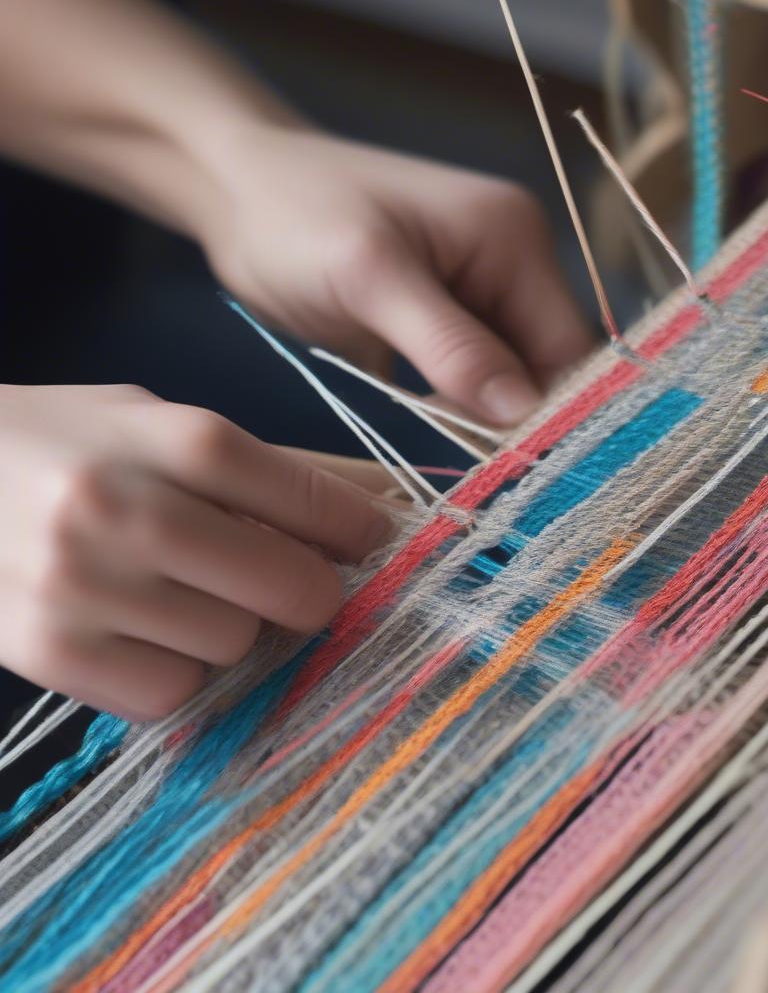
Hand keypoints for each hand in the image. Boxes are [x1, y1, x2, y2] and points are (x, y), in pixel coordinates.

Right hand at [0, 384, 391, 719]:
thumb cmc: (60, 443)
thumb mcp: (154, 422)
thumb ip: (258, 468)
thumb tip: (373, 510)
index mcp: (172, 439)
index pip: (310, 498)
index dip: (360, 530)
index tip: (374, 542)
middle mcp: (131, 510)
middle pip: (291, 589)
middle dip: (312, 594)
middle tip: (297, 586)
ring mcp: (83, 587)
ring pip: (235, 646)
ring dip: (233, 629)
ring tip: (186, 595)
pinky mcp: (46, 653)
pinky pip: (171, 693)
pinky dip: (177, 669)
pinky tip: (146, 631)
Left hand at [199, 127, 594, 426]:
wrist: (236, 188)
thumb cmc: (296, 216)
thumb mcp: (372, 280)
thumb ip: (451, 345)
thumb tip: (523, 412)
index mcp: (514, 238)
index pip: (566, 346)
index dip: (550, 409)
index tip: (512, 467)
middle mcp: (512, 262)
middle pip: (544, 365)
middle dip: (511, 416)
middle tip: (467, 462)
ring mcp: (480, 289)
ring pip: (510, 376)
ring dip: (481, 414)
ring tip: (437, 435)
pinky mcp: (447, 316)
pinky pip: (474, 373)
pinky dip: (458, 404)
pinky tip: (427, 420)